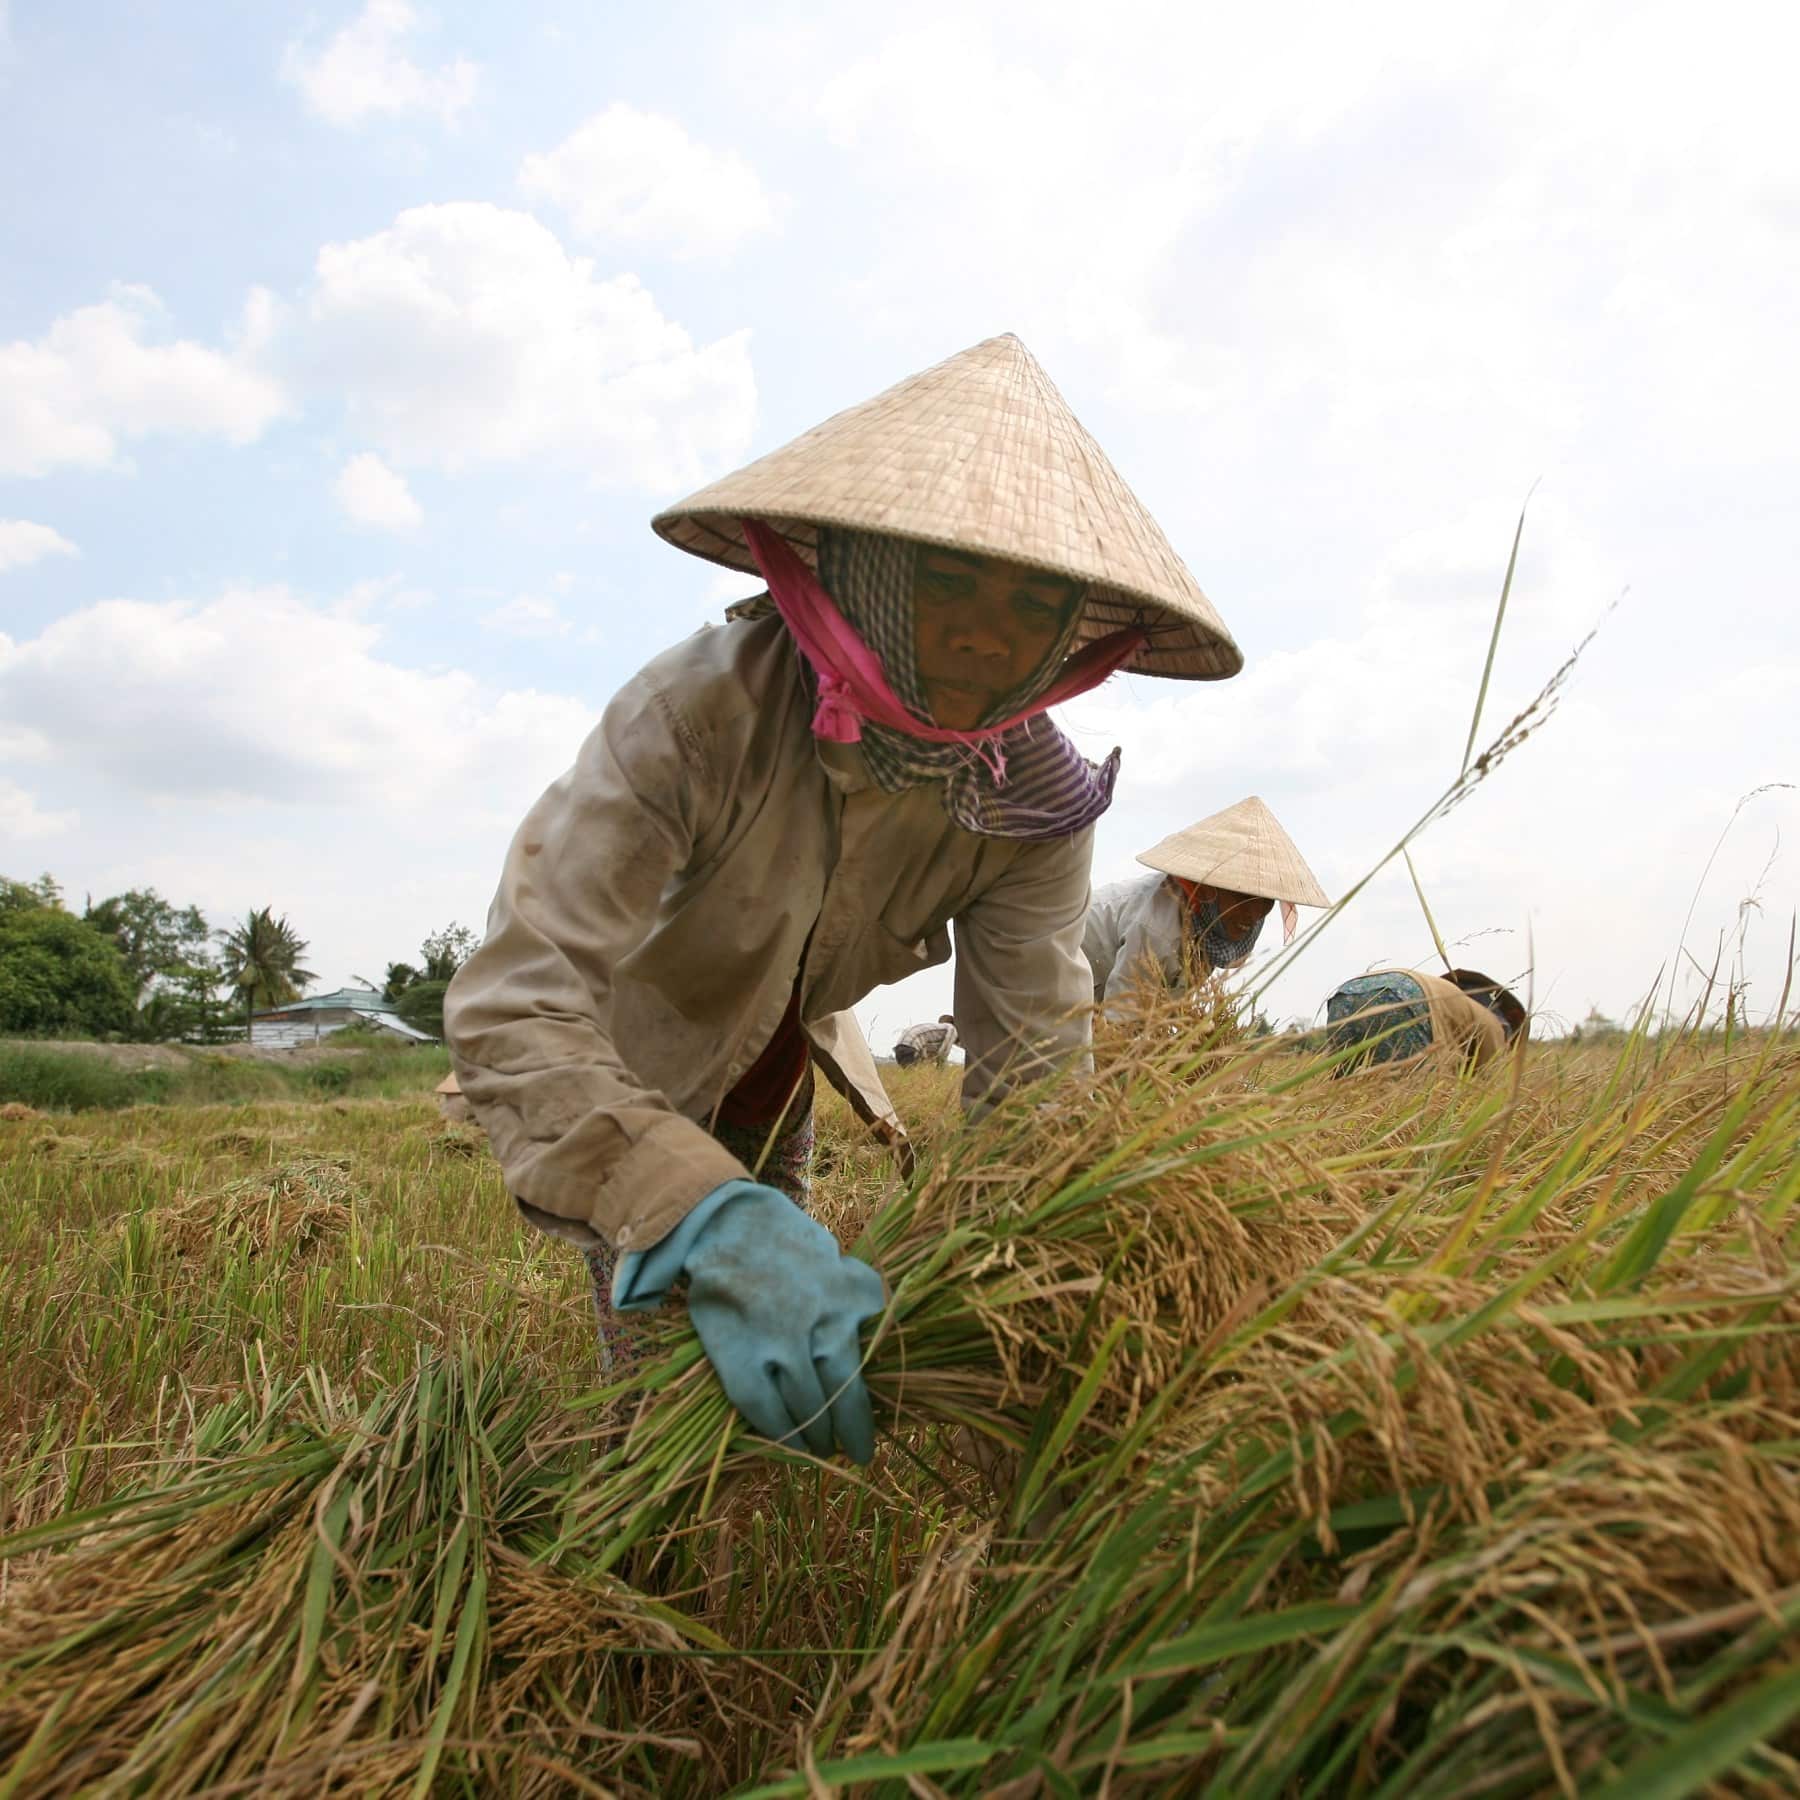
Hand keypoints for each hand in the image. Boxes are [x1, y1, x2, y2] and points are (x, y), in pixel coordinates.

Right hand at [682, 1185, 886, 1462]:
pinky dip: (776, 1431)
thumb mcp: (839, 1265)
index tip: (868, 1439)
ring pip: (805, 1407)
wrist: (729, 1222)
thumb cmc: (790, 1249)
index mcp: (854, 1298)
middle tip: (850, 1452)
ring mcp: (780, 1336)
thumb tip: (878, 1358)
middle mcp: (824, 1318)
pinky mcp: (740, 1349)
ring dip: (812, 1436)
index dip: (868, 1415)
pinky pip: (762, 1406)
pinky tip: (784, 1441)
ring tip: (816, 1448)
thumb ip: (859, 1306)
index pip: (870, 1371)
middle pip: (842, 1395)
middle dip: (847, 1432)